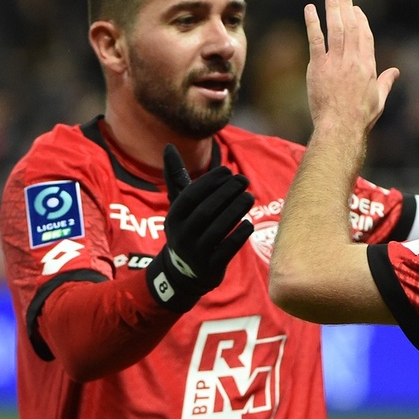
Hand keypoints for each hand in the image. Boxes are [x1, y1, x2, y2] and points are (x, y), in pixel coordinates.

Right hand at [144, 144, 254, 312]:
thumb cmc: (187, 228)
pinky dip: (239, 234)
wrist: (184, 273)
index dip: (210, 181)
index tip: (228, 171)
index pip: (191, 195)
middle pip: (206, 210)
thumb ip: (176, 176)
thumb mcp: (179, 206)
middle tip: (244, 180)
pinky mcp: (211, 268)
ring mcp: (196, 253)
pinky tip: (249, 222)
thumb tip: (168, 145)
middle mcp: (182, 236)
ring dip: (236, 210)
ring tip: (250, 197)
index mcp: (173, 218)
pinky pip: (228, 248)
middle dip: (227, 193)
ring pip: (219, 228)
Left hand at [304, 0, 399, 134]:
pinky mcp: (318, 67)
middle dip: (346, 5)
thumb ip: (386, 82)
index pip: (365, 34)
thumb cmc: (360, 117)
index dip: (360, 19)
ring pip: (335, 28)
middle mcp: (353, 59)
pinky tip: (310, 9)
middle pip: (351, 25)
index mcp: (368, 65)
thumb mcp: (379, 99)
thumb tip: (396, 72)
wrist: (341, 127)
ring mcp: (336, 62)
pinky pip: (316, 40)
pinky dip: (313, 23)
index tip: (355, 8)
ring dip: (333, 7)